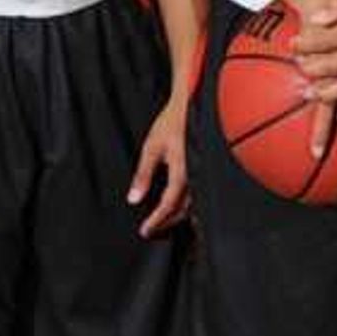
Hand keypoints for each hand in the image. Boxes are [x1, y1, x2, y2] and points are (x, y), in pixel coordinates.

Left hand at [129, 94, 192, 235]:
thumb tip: (133, 199)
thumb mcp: (151, 148)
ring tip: (163, 222)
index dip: (157, 220)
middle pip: (183, 210)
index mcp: (182, 172)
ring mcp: (202, 173)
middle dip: (167, 223)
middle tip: (152, 231)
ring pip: (193, 204)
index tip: (145, 231)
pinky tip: (178, 206)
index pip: (169, 204)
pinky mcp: (203, 168)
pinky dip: (187, 205)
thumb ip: (143, 175)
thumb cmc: (171, 123)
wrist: (191, 104)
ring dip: (177, 216)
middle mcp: (196, 176)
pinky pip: (198, 194)